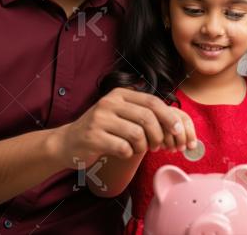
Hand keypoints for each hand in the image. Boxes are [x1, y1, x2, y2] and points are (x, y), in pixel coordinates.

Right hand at [48, 87, 196, 167]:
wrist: (68, 143)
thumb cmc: (103, 130)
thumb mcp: (122, 114)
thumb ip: (145, 114)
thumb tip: (177, 124)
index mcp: (120, 94)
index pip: (152, 102)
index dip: (169, 117)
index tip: (178, 131)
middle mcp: (109, 102)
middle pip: (147, 117)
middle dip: (159, 134)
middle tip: (159, 146)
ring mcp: (100, 119)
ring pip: (137, 134)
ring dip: (143, 146)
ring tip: (138, 149)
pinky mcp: (93, 137)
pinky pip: (123, 147)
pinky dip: (129, 153)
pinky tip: (123, 152)